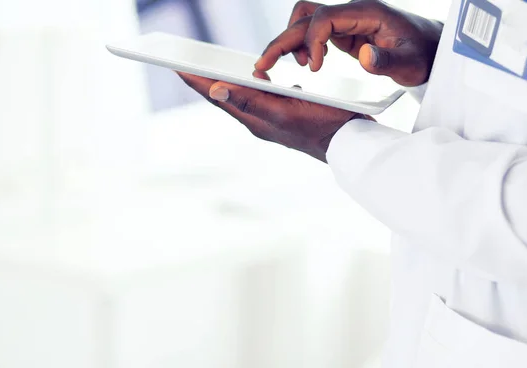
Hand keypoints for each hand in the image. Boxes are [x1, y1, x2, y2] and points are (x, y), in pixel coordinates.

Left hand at [177, 72, 371, 162]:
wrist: (350, 143)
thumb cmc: (322, 126)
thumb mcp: (284, 111)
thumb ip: (251, 100)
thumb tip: (216, 90)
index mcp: (254, 118)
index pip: (217, 96)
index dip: (196, 79)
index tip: (176, 64)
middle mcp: (259, 120)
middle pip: (226, 96)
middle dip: (205, 79)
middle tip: (186, 64)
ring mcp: (273, 118)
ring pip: (243, 97)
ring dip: (228, 82)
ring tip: (212, 70)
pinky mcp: (286, 115)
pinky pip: (263, 98)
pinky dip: (254, 86)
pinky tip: (259, 79)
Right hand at [255, 0, 442, 86]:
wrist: (429, 48)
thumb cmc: (422, 54)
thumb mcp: (409, 64)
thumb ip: (386, 62)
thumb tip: (364, 57)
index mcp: (366, 13)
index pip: (324, 17)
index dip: (312, 40)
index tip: (315, 67)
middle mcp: (351, 12)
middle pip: (305, 16)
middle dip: (282, 40)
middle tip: (263, 66)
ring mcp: (345, 21)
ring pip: (304, 20)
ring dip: (290, 41)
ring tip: (294, 67)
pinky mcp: (342, 32)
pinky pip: (312, 32)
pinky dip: (302, 45)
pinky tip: (308, 64)